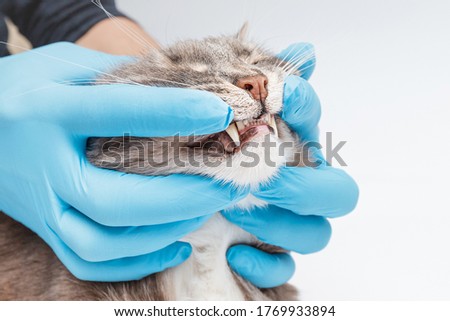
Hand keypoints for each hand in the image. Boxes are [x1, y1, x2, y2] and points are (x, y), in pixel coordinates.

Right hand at [0, 43, 246, 280]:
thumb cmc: (23, 88)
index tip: (222, 113)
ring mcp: (43, 205)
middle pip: (117, 199)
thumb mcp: (62, 66)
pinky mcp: (45, 227)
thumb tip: (178, 91)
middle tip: (227, 180)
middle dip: (183, 195)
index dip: (177, 113)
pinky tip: (178, 245)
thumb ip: (117, 77)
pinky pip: (90, 262)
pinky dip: (138, 262)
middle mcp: (45, 166)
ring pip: (105, 241)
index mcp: (49, 112)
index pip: (121, 113)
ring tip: (207, 208)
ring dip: (166, 229)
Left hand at [223, 43, 358, 287]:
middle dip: (304, 188)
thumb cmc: (211, 146)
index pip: (314, 123)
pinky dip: (264, 265)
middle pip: (340, 195)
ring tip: (236, 212)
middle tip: (265, 181)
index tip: (276, 98)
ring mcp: (288, 221)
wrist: (182, 182)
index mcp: (292, 144)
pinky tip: (234, 254)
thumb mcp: (228, 115)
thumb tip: (307, 52)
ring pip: (316, 235)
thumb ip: (265, 84)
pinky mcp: (269, 252)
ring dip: (280, 226)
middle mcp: (300, 185)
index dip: (303, 109)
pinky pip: (284, 269)